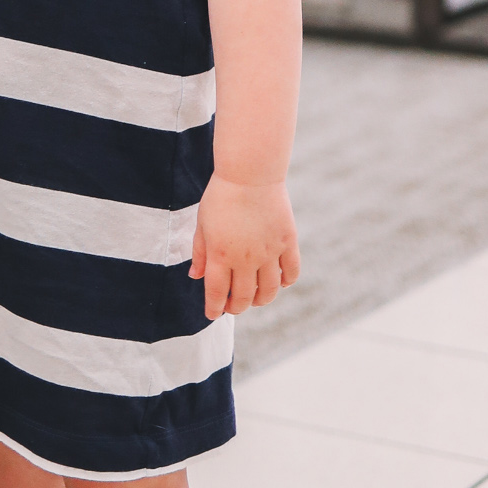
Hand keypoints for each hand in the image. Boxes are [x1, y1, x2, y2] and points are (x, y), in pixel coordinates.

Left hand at [190, 175, 300, 318]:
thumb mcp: (202, 224)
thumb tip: (195, 277)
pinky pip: (291, 272)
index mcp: (220, 255)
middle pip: (244, 298)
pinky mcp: (287, 242)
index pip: (217, 294)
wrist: (250, 173)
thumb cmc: (221, 196)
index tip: (213, 313)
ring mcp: (269, 252)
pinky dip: (286, 282)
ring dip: (261, 300)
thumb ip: (200, 252)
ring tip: (255, 298)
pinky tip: (279, 282)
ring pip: (269, 291)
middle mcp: (245, 258)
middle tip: (233, 306)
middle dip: (236, 307)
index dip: (214, 309)